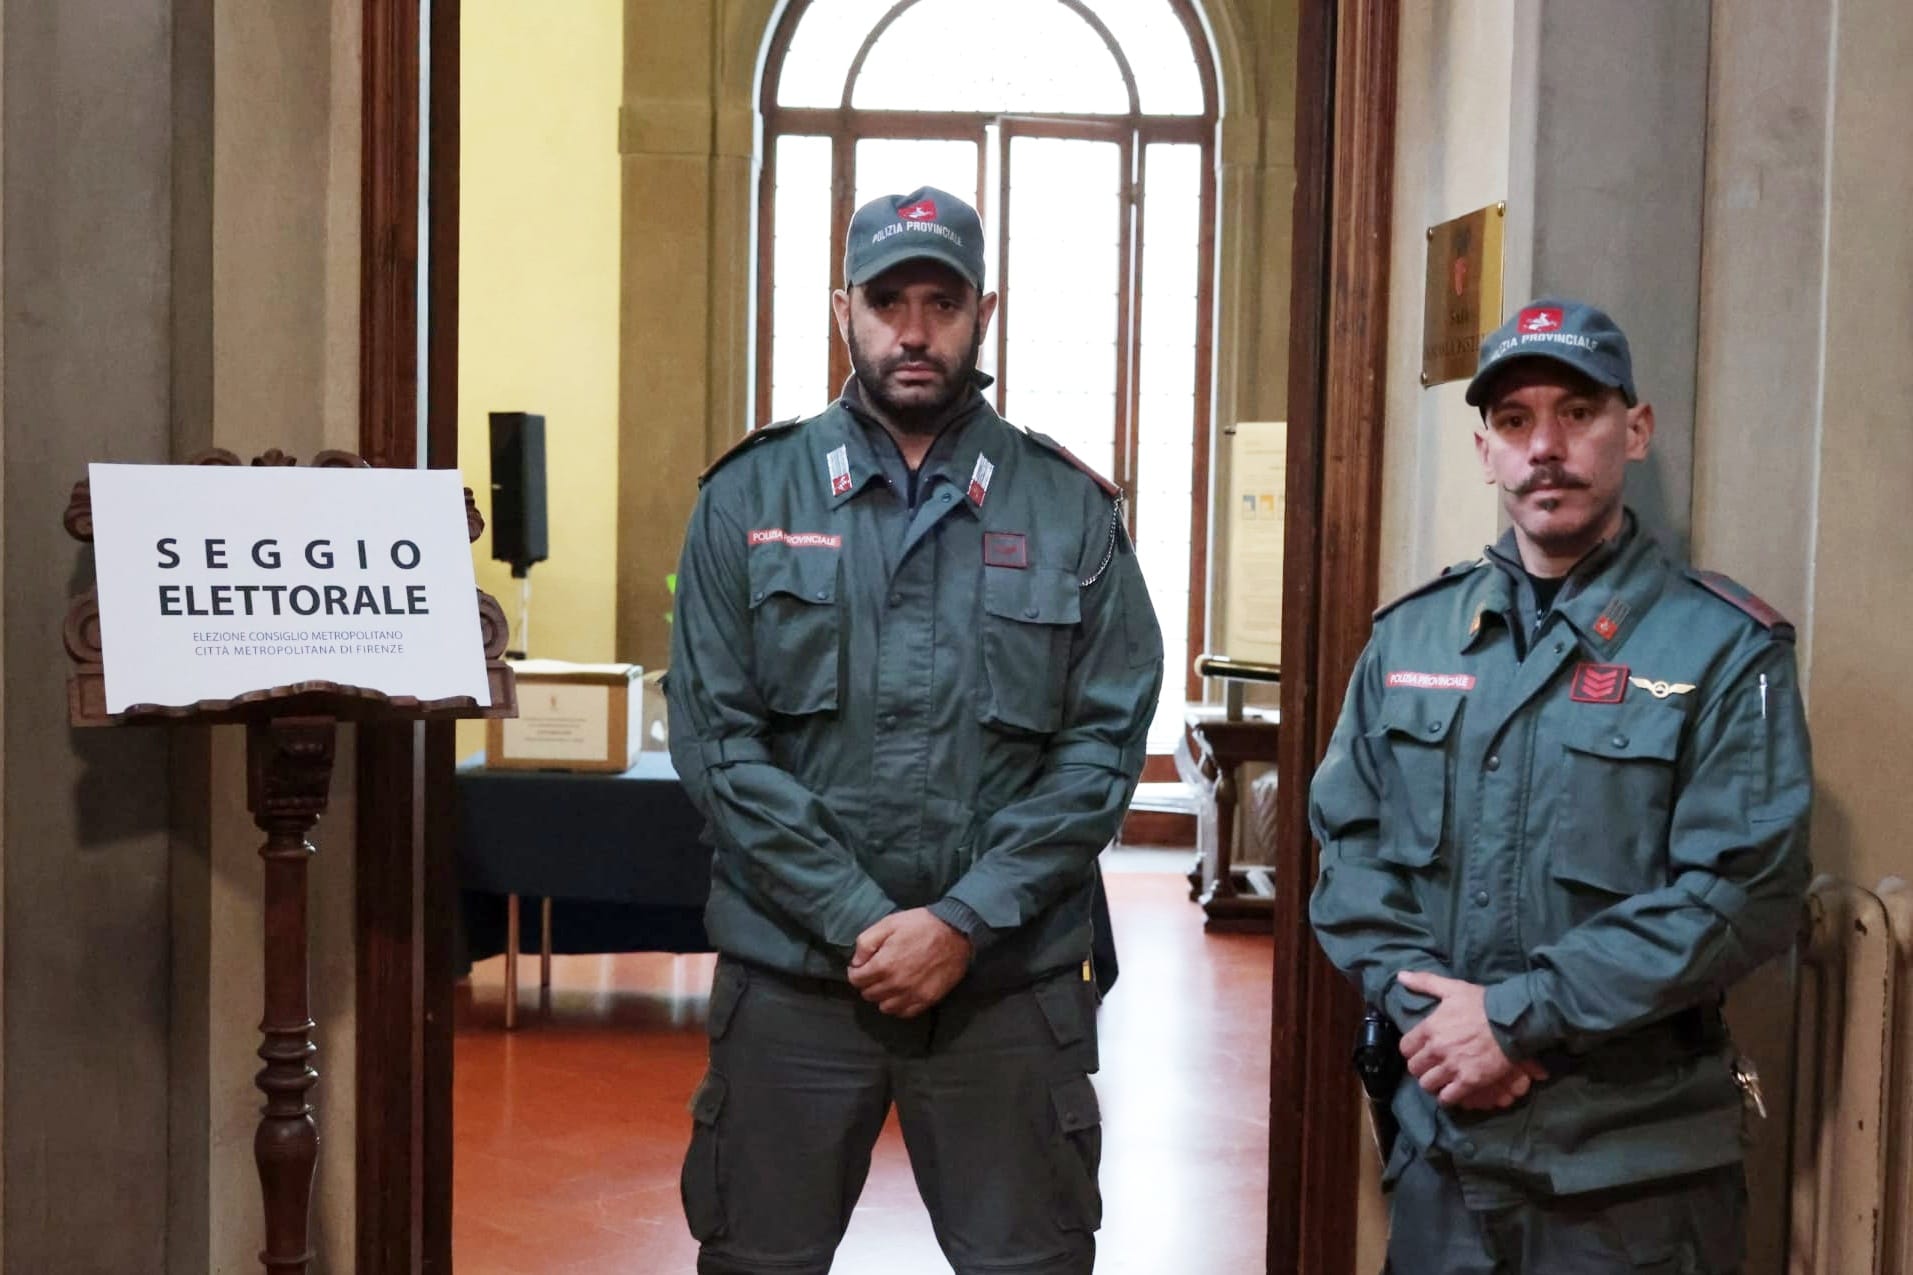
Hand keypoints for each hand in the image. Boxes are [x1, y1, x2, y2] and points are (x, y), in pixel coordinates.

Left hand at [847, 909, 972, 1017]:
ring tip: (888, 984)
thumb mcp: (888, 923)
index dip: (856, 972)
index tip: (862, 966)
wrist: (956, 931)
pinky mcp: (927, 1000)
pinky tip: (901, 994)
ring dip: (882, 997)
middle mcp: (896, 984)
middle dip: (868, 983)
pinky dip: (899, 1006)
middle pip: (868, 995)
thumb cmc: (920, 924)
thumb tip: (855, 963)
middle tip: (876, 972)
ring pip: (885, 1007)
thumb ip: (866, 943)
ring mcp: (912, 995)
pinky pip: (904, 1013)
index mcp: (883, 965)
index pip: (856, 980)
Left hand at [1395, 970, 1548, 1108]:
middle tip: (1430, 1067)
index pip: (1405, 1048)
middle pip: (1414, 1069)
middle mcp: (1436, 1049)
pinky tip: (1451, 1092)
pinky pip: (1448, 1098)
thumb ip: (1424, 982)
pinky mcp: (1469, 1081)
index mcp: (1429, 1028)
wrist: (1511, 1021)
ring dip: (1432, 1084)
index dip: (1411, 1051)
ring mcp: (1452, 1067)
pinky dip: (1447, 1098)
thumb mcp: (1452, 988)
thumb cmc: (1482, 1003)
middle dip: (1420, 1068)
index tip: (1419, 1051)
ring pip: (1428, 1085)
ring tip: (1440, 1080)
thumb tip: (1401, 976)